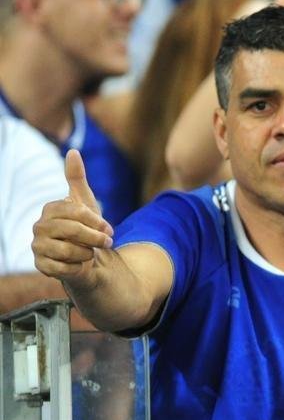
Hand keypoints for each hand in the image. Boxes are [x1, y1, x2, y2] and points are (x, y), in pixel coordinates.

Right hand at [32, 150, 113, 282]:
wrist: (86, 257)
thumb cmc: (86, 228)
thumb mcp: (86, 202)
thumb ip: (77, 178)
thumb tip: (73, 151)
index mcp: (50, 209)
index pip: (76, 212)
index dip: (97, 222)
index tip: (109, 229)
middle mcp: (39, 227)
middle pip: (73, 231)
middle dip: (95, 238)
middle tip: (106, 242)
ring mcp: (37, 246)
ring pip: (68, 250)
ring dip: (87, 253)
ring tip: (90, 252)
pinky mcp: (41, 266)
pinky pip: (63, 268)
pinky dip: (78, 267)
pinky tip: (79, 264)